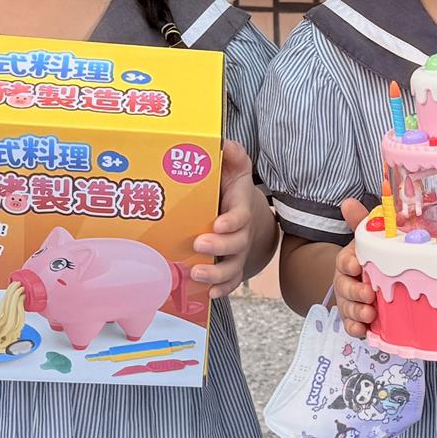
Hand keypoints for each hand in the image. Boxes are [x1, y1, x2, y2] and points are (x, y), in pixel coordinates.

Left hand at [192, 141, 264, 298]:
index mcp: (240, 209)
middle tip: (198, 244)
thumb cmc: (230, 190)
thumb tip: (225, 142)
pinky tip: (207, 295)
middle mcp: (241, 234)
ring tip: (195, 274)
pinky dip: (221, 290)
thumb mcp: (234, 168)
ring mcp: (236, 254)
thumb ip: (232, 155)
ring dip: (216, 274)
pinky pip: (230, 283)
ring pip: (232, 268)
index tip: (218, 223)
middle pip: (237, 245)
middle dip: (219, 247)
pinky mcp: (230, 268)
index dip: (232, 221)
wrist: (241, 213)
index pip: (241, 216)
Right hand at [332, 199, 376, 338]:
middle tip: (369, 294)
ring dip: (356, 312)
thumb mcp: (369, 240)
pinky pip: (351, 325)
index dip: (348, 264)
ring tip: (370, 314)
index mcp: (350, 261)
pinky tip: (364, 331)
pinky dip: (355, 329)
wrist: (373, 280)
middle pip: (344, 287)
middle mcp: (346, 281)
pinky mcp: (357, 317)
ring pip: (347, 307)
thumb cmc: (373, 257)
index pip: (344, 261)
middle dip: (354, 291)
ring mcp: (350, 301)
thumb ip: (362, 223)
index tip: (357, 266)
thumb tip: (348, 202)